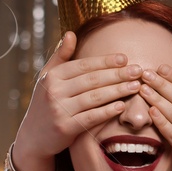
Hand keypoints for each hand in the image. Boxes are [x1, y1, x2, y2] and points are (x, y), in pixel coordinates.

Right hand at [11, 32, 141, 170]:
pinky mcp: (65, 128)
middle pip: (92, 80)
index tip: (125, 58)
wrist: (33, 137)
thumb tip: (70, 33)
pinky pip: (91, 117)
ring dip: (118, 91)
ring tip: (136, 86)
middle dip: (118, 74)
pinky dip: (108, 111)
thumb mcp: (47, 78)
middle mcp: (54, 91)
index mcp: (52, 76)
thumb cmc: (45, 103)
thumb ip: (60, 57)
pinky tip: (122, 106)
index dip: (105, 61)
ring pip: (94, 97)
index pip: (84, 65)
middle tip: (138, 71)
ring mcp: (59, 110)